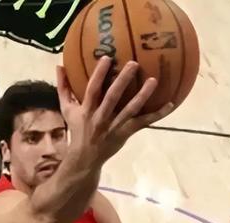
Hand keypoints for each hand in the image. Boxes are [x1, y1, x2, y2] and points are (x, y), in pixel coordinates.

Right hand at [56, 57, 173, 164]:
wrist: (85, 157)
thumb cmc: (78, 129)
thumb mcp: (67, 109)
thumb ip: (63, 88)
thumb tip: (59, 66)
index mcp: (87, 109)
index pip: (92, 89)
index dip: (99, 74)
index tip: (107, 58)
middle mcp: (101, 117)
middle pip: (113, 97)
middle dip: (123, 80)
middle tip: (134, 64)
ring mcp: (115, 126)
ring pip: (131, 109)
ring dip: (142, 95)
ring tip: (153, 81)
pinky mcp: (126, 133)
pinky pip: (144, 122)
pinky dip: (157, 114)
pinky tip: (170, 104)